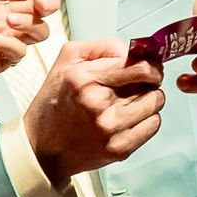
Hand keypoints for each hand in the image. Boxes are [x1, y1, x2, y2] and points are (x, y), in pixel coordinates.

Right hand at [25, 38, 166, 186]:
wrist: (41, 147)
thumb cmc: (55, 101)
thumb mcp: (67, 60)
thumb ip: (104, 47)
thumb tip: (136, 51)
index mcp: (84, 78)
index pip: (140, 67)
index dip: (151, 63)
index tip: (149, 65)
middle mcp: (97, 103)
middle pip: (151, 84)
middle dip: (151, 80)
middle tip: (141, 82)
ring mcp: (109, 129)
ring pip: (155, 103)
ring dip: (149, 99)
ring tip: (131, 101)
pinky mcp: (118, 149)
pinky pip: (153, 125)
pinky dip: (147, 119)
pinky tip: (131, 117)